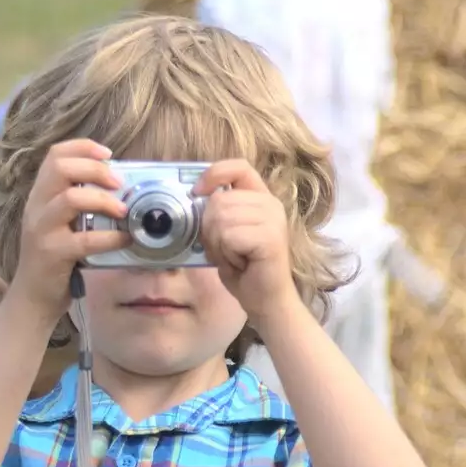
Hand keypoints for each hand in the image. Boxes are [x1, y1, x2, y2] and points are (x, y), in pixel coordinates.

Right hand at [5, 138, 129, 320]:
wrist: (32, 297)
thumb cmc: (53, 258)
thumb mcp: (59, 223)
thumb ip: (78, 203)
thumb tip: (119, 185)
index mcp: (39, 195)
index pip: (55, 154)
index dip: (83, 147)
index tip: (108, 154)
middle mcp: (36, 207)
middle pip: (60, 168)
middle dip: (95, 169)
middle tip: (118, 182)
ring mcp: (42, 230)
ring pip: (70, 199)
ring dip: (103, 200)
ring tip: (123, 211)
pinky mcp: (52, 254)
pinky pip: (85, 239)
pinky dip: (111, 238)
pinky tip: (125, 239)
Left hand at [193, 159, 301, 325]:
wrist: (266, 299)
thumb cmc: (244, 268)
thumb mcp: (224, 234)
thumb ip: (216, 213)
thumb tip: (192, 198)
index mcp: (260, 198)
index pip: (238, 167)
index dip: (213, 174)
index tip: (196, 192)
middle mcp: (270, 204)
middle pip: (219, 200)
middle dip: (209, 229)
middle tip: (225, 249)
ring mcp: (273, 219)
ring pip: (220, 218)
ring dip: (217, 244)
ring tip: (233, 257)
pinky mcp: (270, 237)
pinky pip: (228, 235)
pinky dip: (226, 254)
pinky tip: (240, 263)